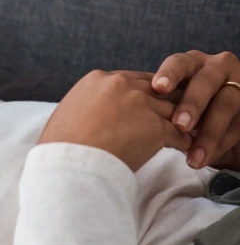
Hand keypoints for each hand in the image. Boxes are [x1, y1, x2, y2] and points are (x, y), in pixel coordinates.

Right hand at [39, 70, 191, 171]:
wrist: (67, 165)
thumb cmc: (60, 147)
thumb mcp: (68, 112)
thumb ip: (89, 104)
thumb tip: (95, 113)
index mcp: (97, 79)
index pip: (132, 80)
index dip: (142, 94)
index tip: (146, 107)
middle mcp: (121, 85)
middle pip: (157, 90)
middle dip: (165, 104)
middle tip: (174, 117)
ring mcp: (141, 104)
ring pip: (172, 109)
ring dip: (180, 122)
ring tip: (185, 134)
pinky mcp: (155, 127)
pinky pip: (179, 133)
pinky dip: (184, 141)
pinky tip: (185, 149)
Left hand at [150, 50, 239, 169]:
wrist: (219, 124)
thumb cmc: (183, 111)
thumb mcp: (171, 102)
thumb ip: (156, 103)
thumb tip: (119, 114)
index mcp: (191, 63)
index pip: (179, 63)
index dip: (170, 74)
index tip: (157, 87)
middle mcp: (217, 68)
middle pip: (205, 83)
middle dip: (192, 105)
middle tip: (179, 125)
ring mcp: (237, 86)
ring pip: (225, 107)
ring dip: (208, 134)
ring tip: (193, 157)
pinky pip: (238, 126)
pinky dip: (220, 145)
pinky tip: (206, 159)